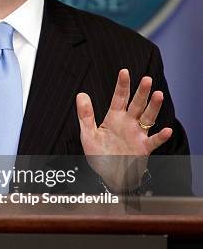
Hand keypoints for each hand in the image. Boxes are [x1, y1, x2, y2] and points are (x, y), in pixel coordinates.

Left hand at [76, 69, 172, 191]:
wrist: (110, 176)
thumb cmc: (100, 155)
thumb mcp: (88, 135)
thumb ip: (85, 115)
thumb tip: (81, 94)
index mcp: (114, 117)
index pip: (119, 97)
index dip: (122, 85)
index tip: (124, 71)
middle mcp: (128, 123)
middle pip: (137, 104)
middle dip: (141, 92)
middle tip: (147, 79)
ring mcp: (137, 135)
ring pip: (148, 118)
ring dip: (154, 107)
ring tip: (158, 95)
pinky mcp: (144, 148)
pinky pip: (154, 141)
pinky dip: (161, 137)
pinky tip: (166, 130)